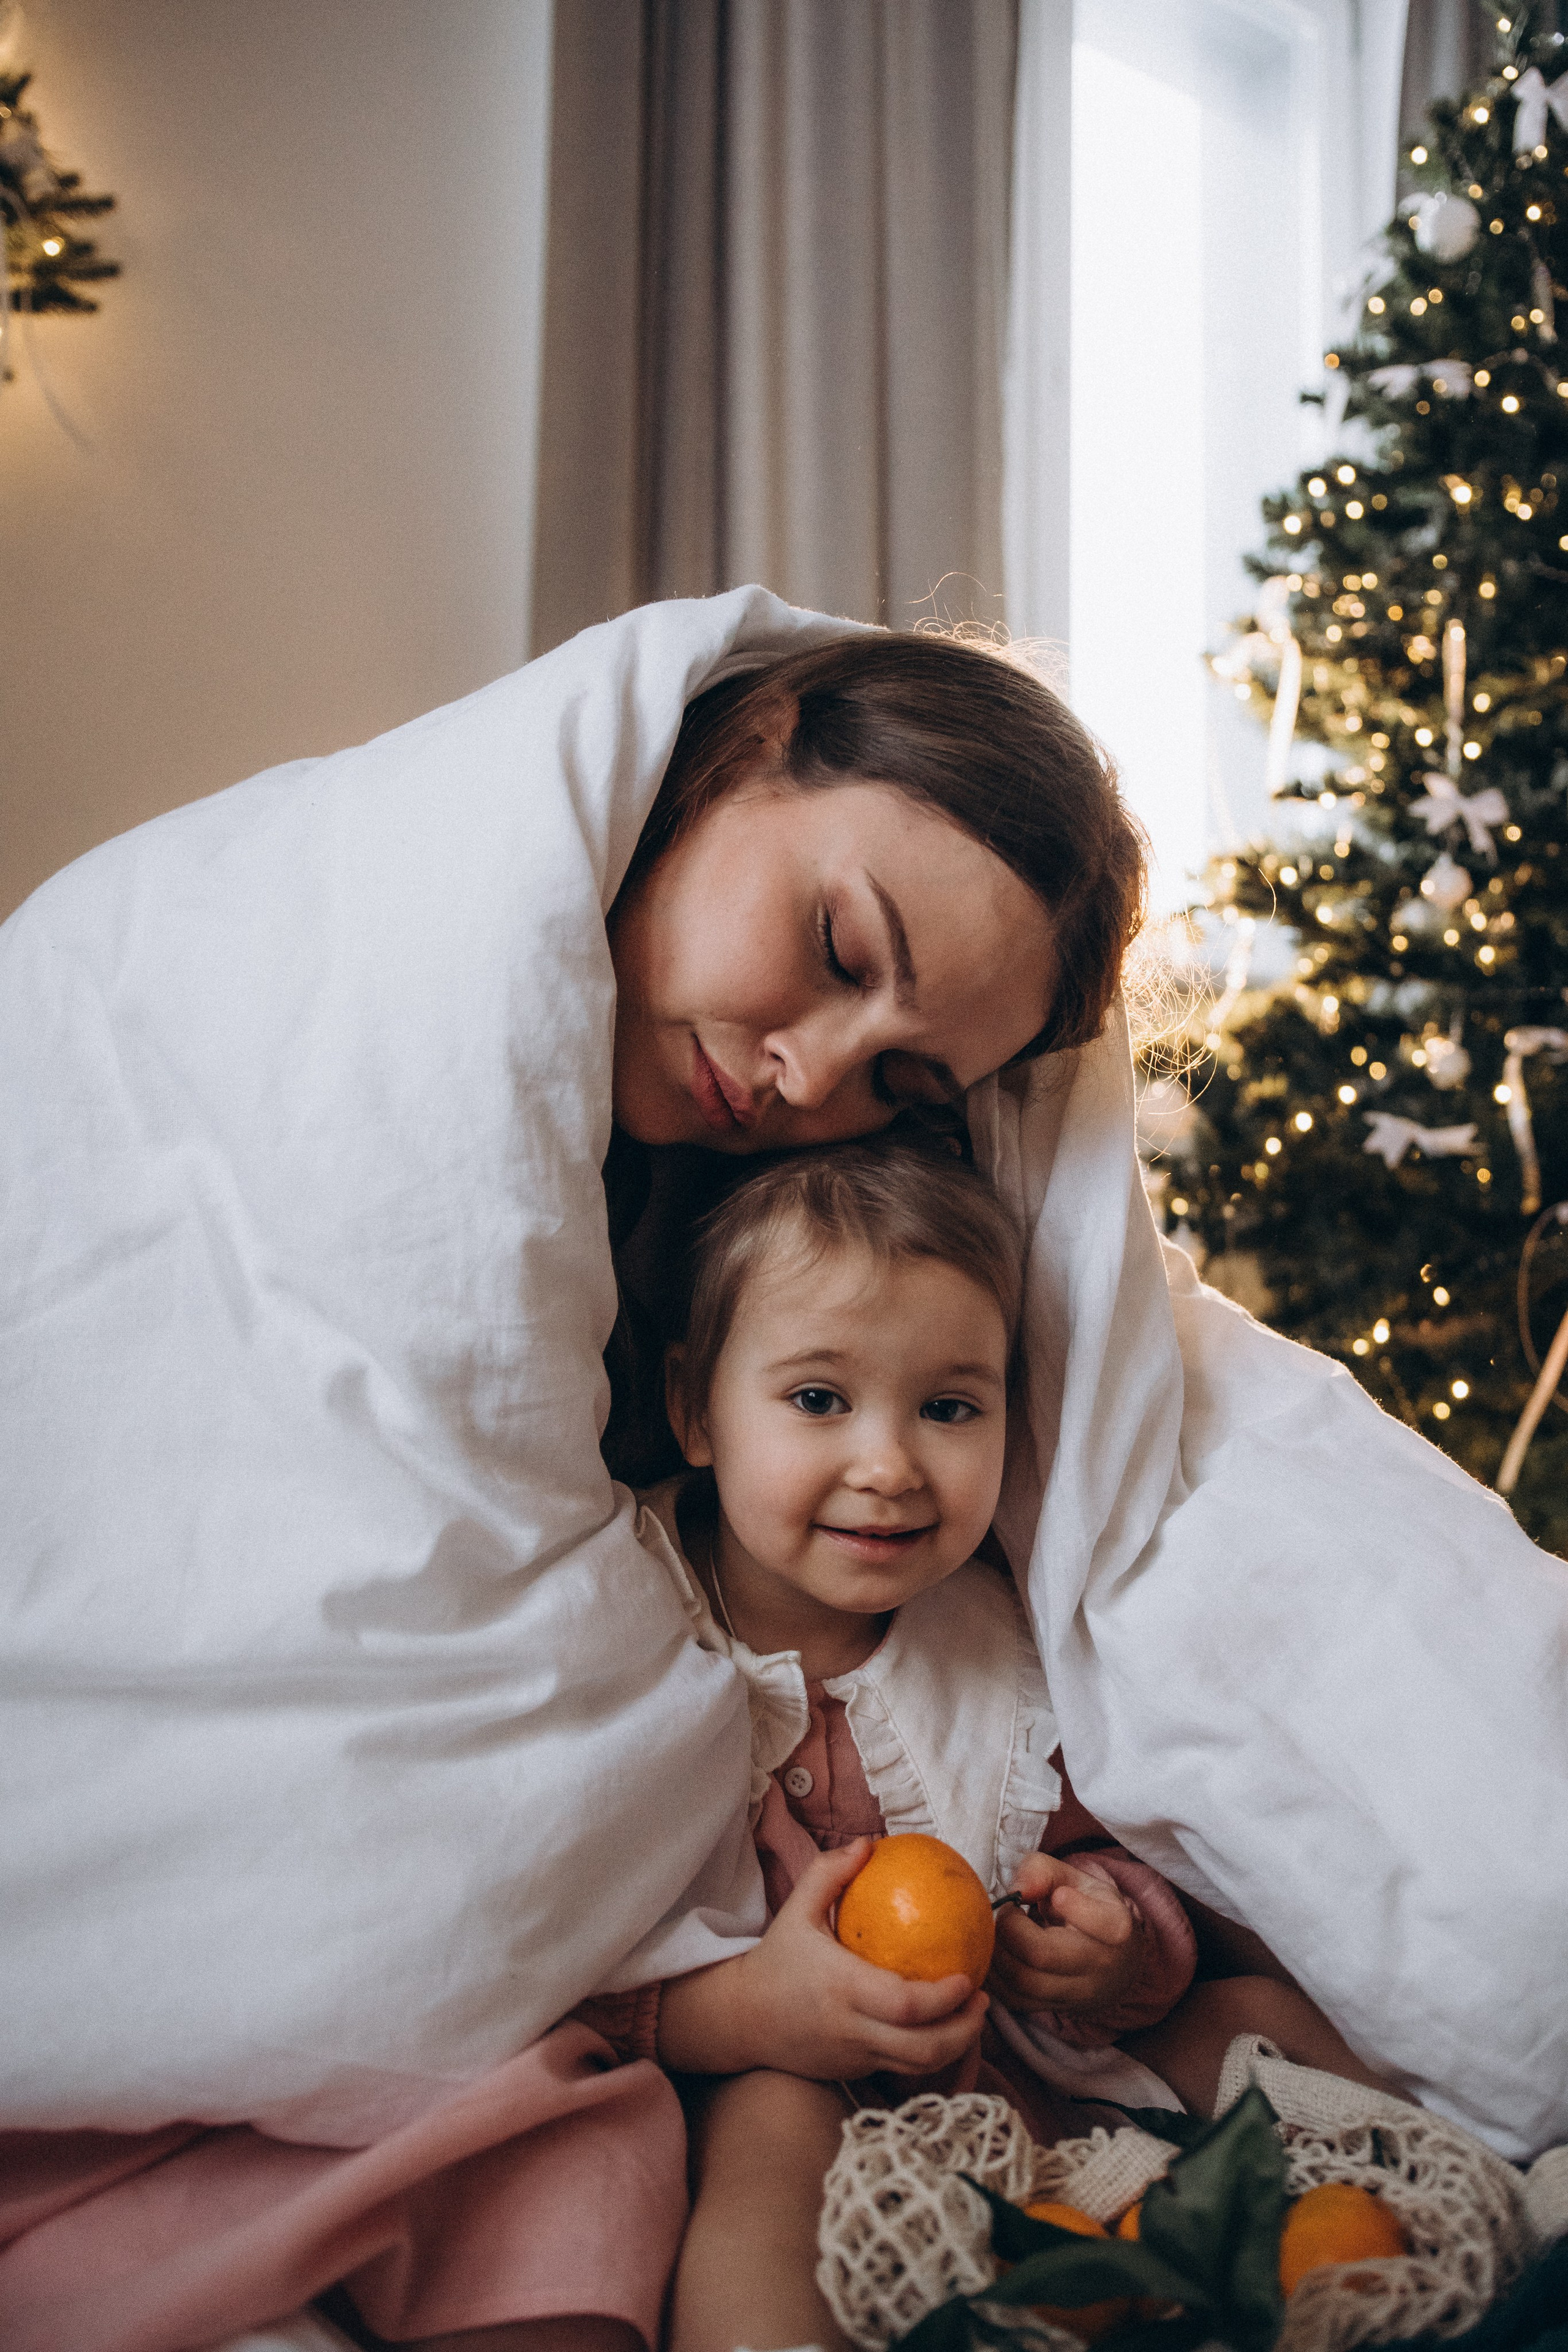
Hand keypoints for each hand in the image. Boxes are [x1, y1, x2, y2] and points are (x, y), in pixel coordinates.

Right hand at [657, 1838, 988, 2078]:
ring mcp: (854, 2057)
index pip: (906, 2006)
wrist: (740, 2019)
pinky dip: (928, 2053)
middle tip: (984, 2000)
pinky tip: (940, 2027)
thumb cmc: (775, 1960)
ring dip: (954, 2046)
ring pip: (918, 2068)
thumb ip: (829, 1873)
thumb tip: (869, 1843)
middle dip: (965, 2031)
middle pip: (924, 2049)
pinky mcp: (853, 2072)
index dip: (945, 2000)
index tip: (969, 1977)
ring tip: (972, 2016)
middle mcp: (852, 2030)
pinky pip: (900, 2069)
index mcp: (842, 1990)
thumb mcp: (795, 1909)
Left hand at [987, 1853, 1146, 2018]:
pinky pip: (1014, 1999)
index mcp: (1117, 1927)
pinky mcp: (1054, 2009)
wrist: (1108, 1959)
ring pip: (1023, 1982)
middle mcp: (1101, 1967)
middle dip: (1011, 1928)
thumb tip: (1018, 1889)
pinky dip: (995, 1975)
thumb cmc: (1086, 1907)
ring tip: (999, 1931)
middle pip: (1044, 1955)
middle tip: (1008, 1911)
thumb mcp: (1074, 1878)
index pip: (1104, 1924)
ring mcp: (1078, 1994)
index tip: (1059, 1895)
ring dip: (997, 1951)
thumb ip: (1044, 1871)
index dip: (1076, 1907)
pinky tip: (995, 1953)